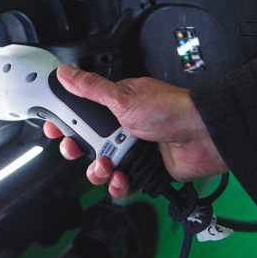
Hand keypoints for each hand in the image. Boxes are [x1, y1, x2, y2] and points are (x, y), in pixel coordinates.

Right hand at [43, 65, 227, 197]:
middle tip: (76, 149)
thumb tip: (66, 73)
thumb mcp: (122, 97)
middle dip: (78, 150)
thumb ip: (90, 87)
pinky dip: (118, 184)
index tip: (54, 127)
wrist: (202, 137)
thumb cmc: (169, 109)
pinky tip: (122, 177)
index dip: (66, 121)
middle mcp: (123, 126)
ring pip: (101, 166)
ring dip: (98, 170)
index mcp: (116, 104)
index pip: (82, 112)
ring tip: (106, 166)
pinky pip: (121, 183)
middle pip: (87, 143)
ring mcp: (133, 149)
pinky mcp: (143, 171)